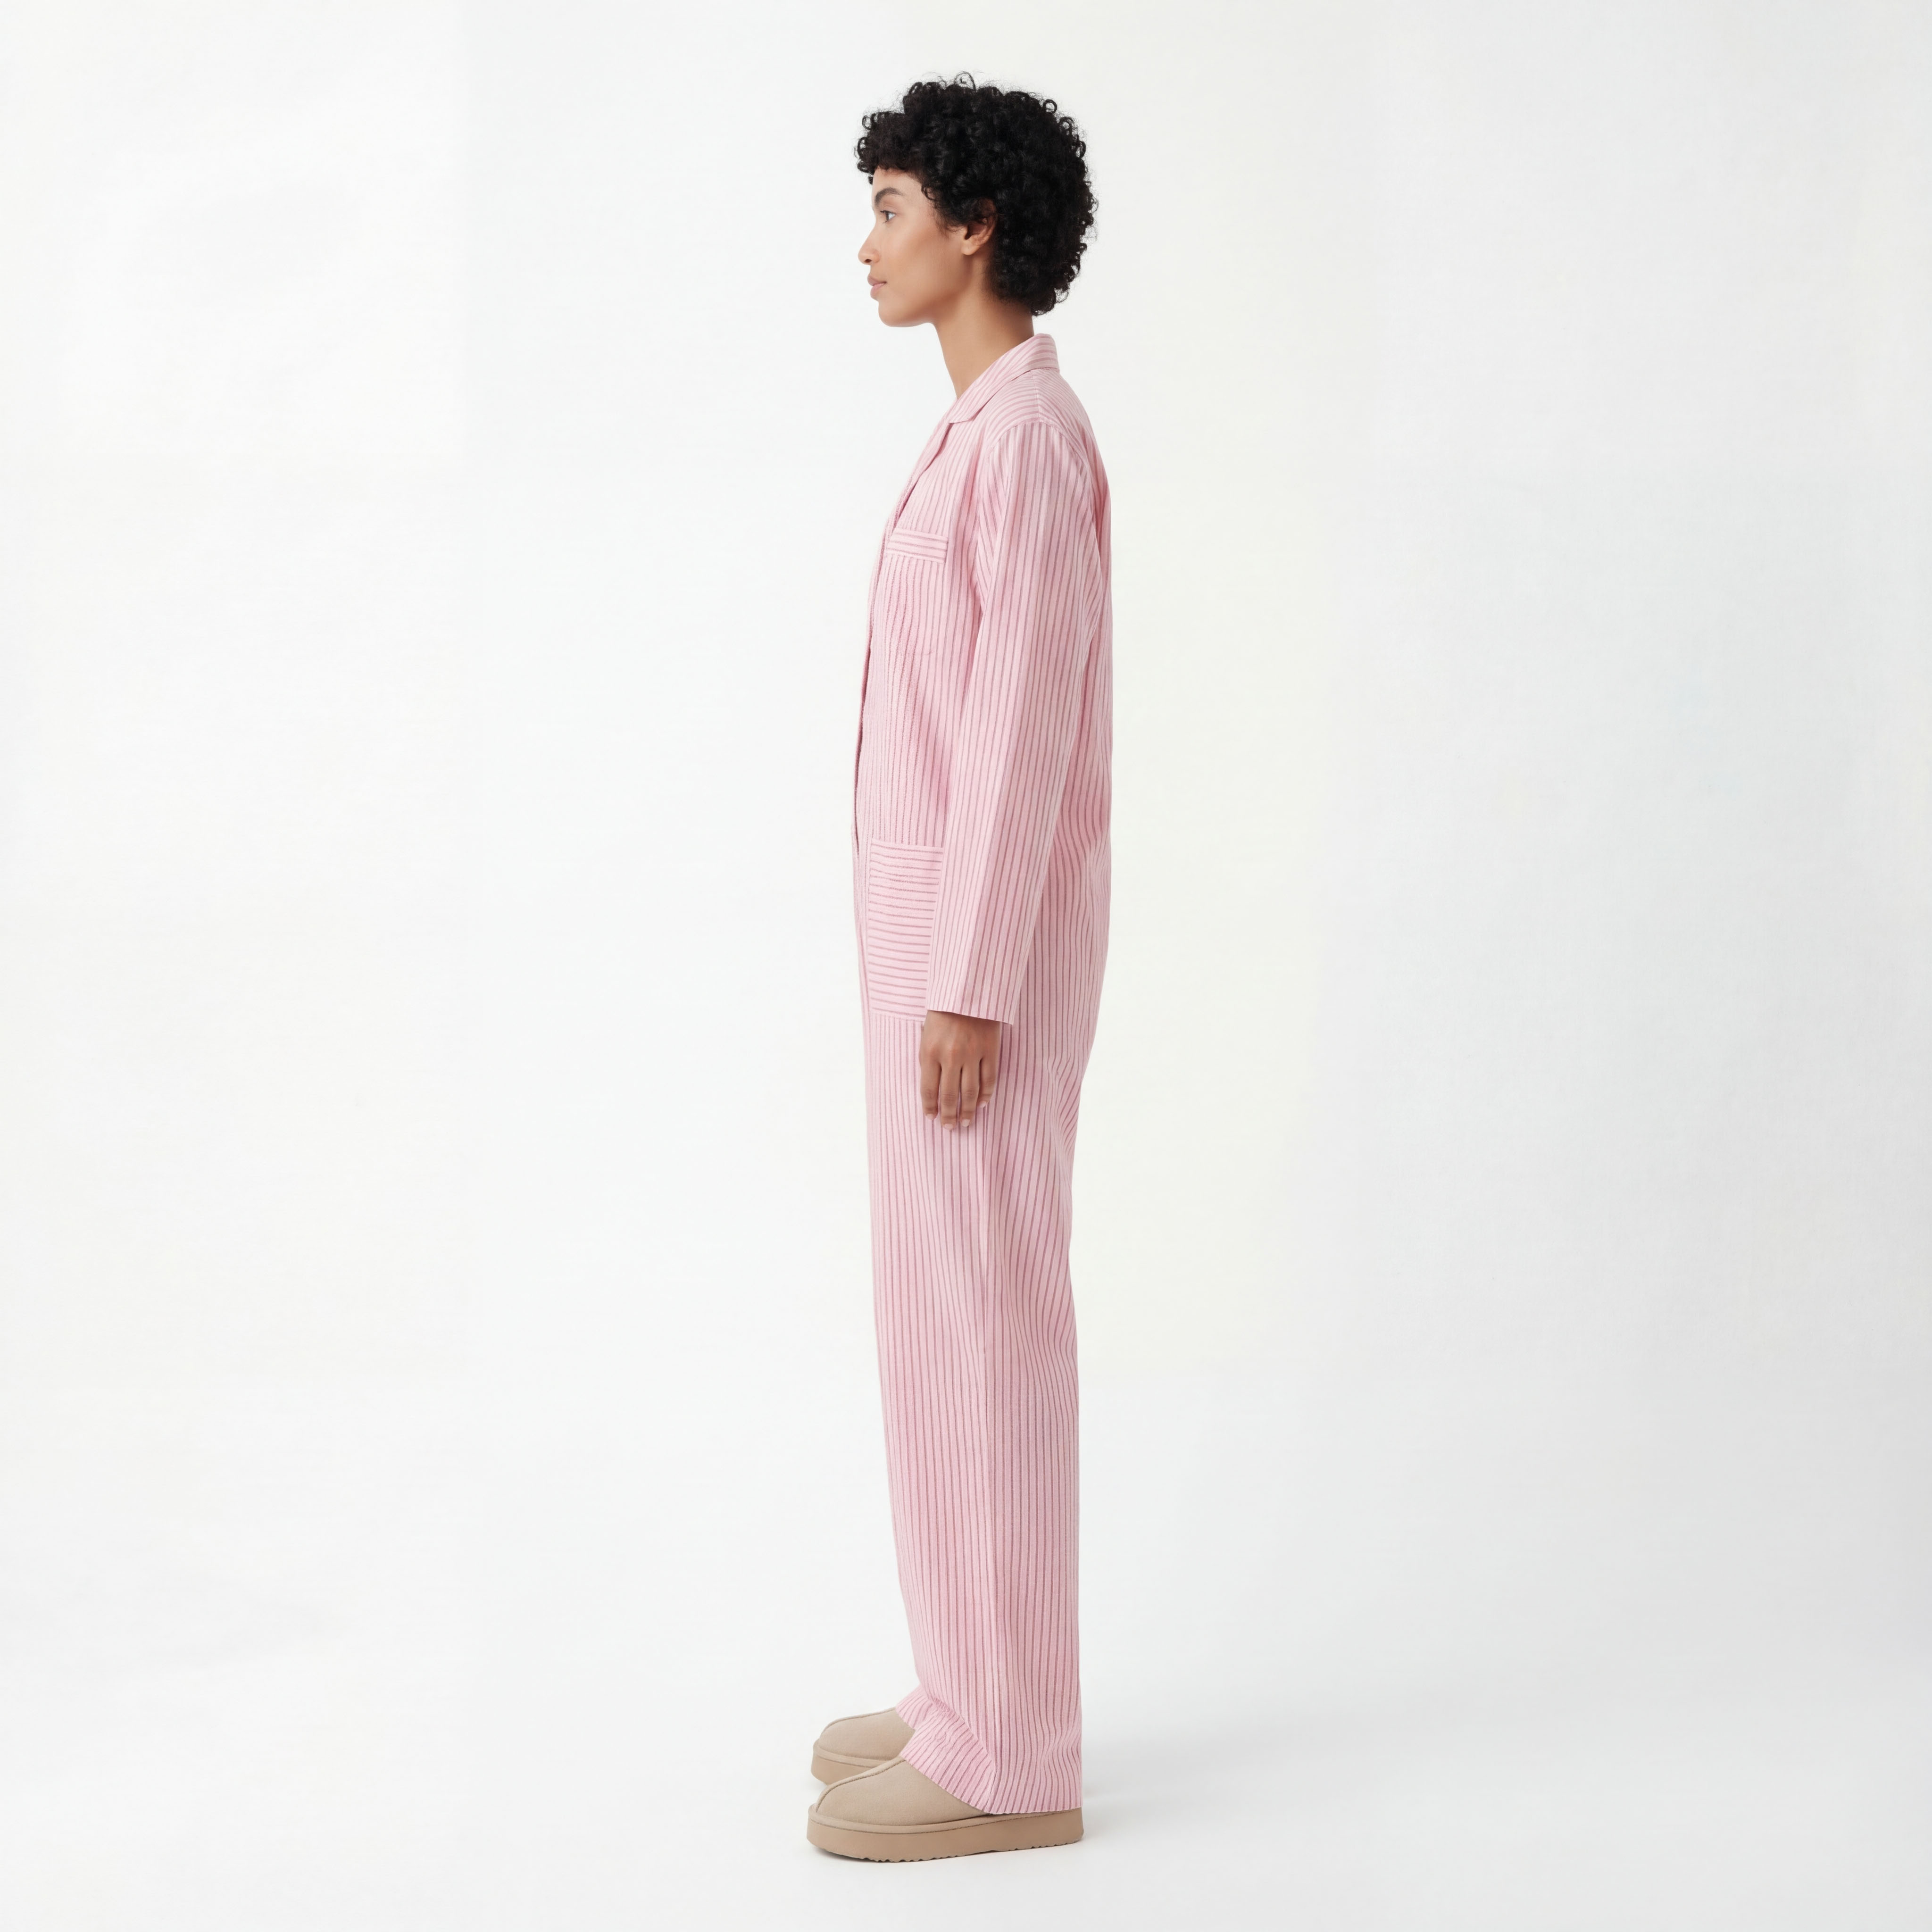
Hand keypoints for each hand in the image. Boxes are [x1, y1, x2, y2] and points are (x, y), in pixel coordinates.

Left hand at [919, 1010, 1000, 1129]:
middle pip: (950, 1095)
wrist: (968, 989)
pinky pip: (989, 1079)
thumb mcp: (926, 1034)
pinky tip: (981, 1104)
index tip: (931, 1118)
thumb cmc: (943, 1012)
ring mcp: (972, 1054)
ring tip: (965, 1122)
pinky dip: (985, 1095)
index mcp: (930, 1052)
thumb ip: (928, 1059)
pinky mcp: (990, 1050)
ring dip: (967, 1111)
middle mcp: (951, 1056)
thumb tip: (933, 1088)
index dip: (930, 1107)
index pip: (928, 1089)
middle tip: (949, 1128)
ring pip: (970, 1092)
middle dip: (949, 1115)